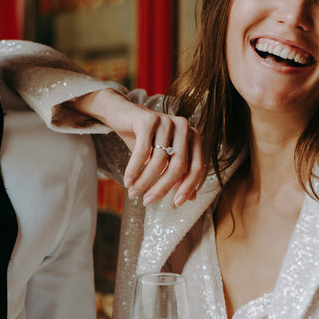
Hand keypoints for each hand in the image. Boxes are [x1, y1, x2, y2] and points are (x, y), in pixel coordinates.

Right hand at [69, 89, 204, 205]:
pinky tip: (127, 181)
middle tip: (148, 201)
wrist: (121, 114)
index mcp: (193, 136)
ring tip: (133, 192)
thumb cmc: (145, 139)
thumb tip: (190, 198)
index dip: (188, 187)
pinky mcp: (148, 120)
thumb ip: (177, 174)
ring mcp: (166, 121)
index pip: (197, 167)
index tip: (176, 203)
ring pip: (159, 161)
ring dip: (144, 181)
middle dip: (162, 188)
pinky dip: (133, 170)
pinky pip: (142, 153)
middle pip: (178, 166)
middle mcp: (184, 126)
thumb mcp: (162, 158)